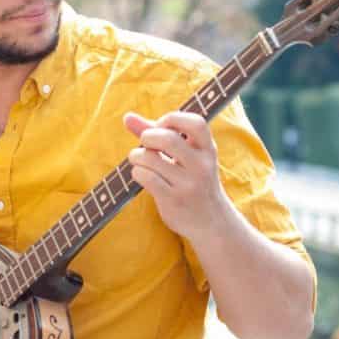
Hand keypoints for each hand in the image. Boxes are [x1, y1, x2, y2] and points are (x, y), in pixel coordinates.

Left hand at [124, 111, 230, 241]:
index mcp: (207, 149)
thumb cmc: (192, 180)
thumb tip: (127, 117)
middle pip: (168, 139)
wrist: (211, 221)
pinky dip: (137, 172)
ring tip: (139, 160)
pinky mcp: (174, 200)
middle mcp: (201, 165)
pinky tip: (141, 174)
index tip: (161, 126)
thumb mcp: (185, 155)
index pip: (196, 123)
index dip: (172, 119)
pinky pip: (146, 177)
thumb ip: (157, 133)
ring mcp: (189, 184)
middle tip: (145, 143)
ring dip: (137, 156)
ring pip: (151, 159)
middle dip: (148, 136)